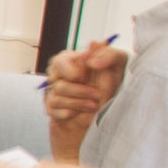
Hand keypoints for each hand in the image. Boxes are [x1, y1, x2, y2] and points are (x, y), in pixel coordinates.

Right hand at [41, 42, 124, 157]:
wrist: (100, 122)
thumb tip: (94, 45)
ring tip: (93, 105)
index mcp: (73, 62)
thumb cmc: (108, 92)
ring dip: (79, 102)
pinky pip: (54, 108)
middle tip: (95, 94)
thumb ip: (110, 53)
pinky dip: (70, 113)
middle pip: (54, 74)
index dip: (74, 69)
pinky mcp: (50, 107)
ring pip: (57, 93)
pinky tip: (78, 114)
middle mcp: (60, 75)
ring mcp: (53, 91)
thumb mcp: (117, 70)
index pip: (61, 59)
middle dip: (77, 87)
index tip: (87, 75)